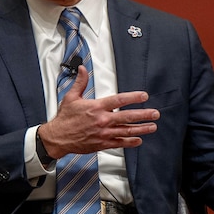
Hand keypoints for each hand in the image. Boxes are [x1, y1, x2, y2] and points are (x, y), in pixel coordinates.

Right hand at [39, 65, 159, 158]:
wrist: (58, 137)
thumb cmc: (65, 118)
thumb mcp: (71, 97)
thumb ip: (80, 82)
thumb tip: (83, 69)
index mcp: (96, 107)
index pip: (119, 100)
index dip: (133, 97)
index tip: (144, 96)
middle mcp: (102, 120)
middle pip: (127, 117)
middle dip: (143, 115)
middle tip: (155, 114)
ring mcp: (103, 133)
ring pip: (126, 131)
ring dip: (141, 129)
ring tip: (152, 127)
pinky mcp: (102, 143)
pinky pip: (119, 143)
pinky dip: (130, 142)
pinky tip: (138, 140)